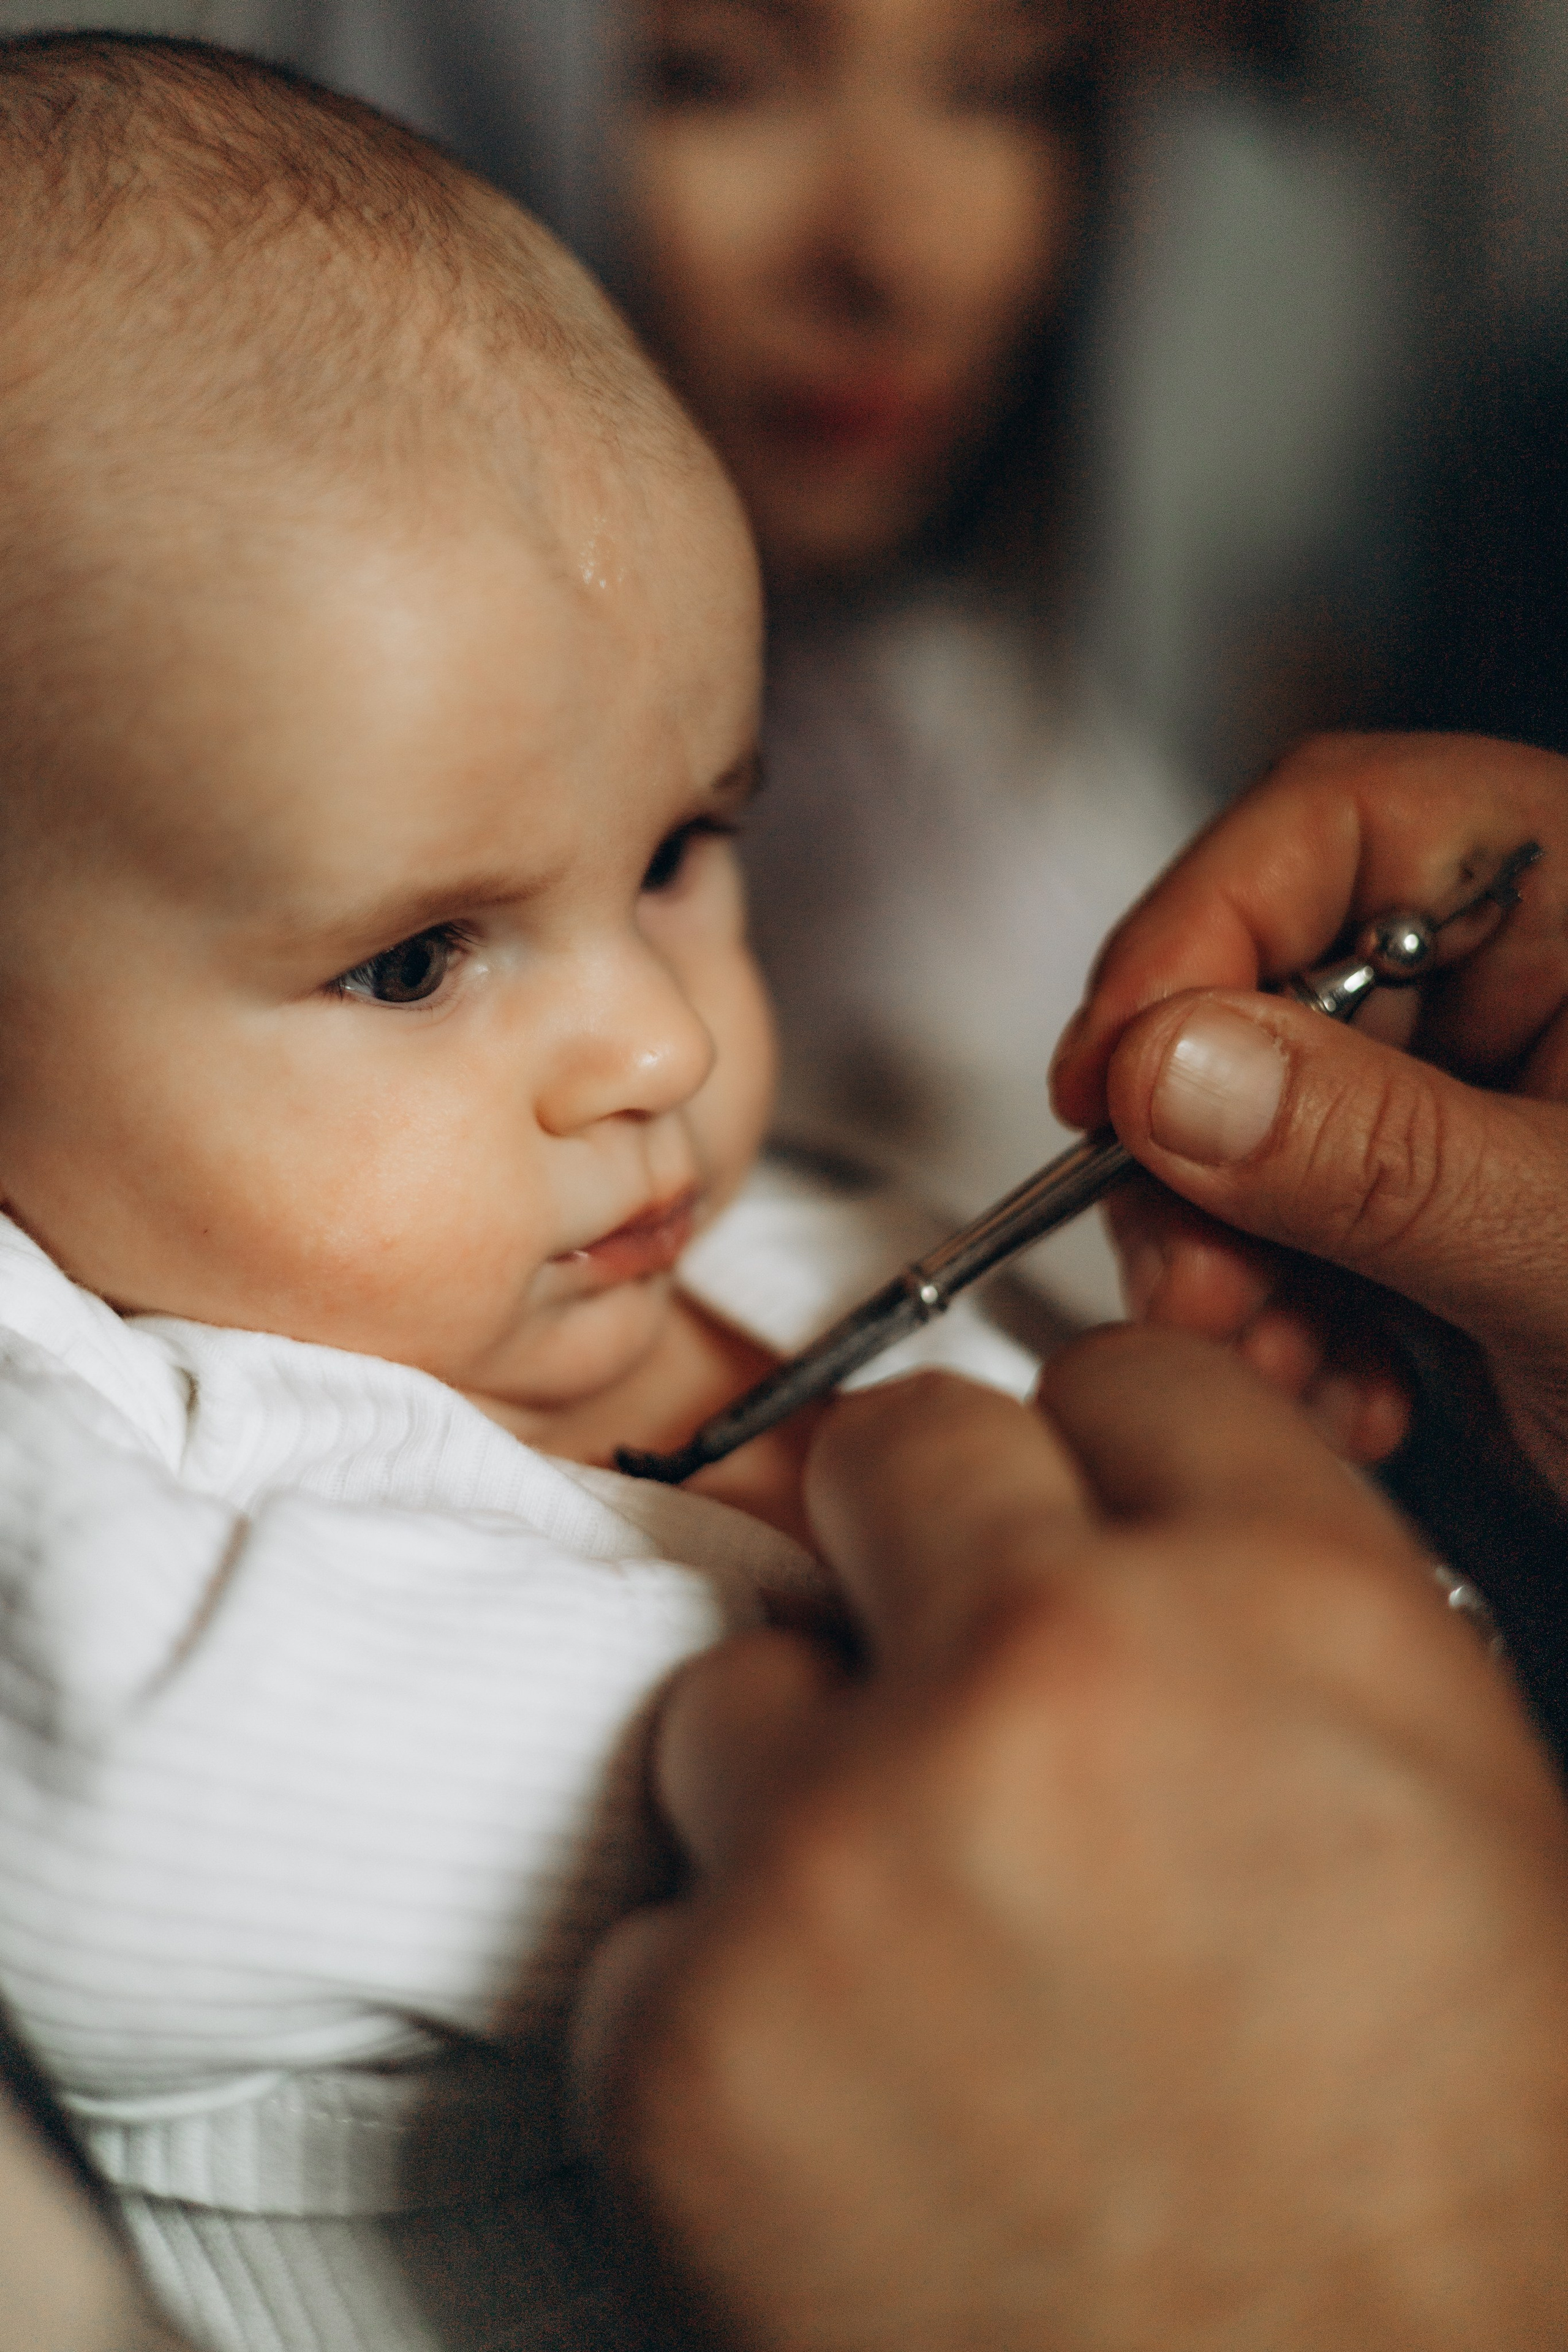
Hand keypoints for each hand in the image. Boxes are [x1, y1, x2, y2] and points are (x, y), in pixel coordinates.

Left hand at [578, 1333, 1567, 2350]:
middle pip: (895, 1454)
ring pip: (738, 1689)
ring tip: (915, 1944)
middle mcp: (1051, 1679)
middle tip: (956, 1685)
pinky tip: (849, 2102)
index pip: (1118, 1380)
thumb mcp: (1462, 1822)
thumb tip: (1136, 1524)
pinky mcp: (687, 2037)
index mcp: (1278, 1608)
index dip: (1095, 1458)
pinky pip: (651, 1924)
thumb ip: (1279, 1615)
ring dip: (806, 1789)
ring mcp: (842, 1849)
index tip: (1063, 1516)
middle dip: (924, 1553)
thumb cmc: (1444, 2194)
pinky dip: (727, 2002)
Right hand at [1050, 733, 1567, 1494]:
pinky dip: (1285, 1317)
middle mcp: (1527, 977)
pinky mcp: (1438, 1210)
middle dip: (1205, 1153)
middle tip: (1193, 1277)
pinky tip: (1344, 1389)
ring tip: (1285, 1363)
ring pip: (1253, 1127)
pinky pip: (1293, 1227)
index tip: (1111, 1071)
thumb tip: (1170, 1069)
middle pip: (1267, 989)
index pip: (1341, 827)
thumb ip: (1377, 1151)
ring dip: (1232, 1262)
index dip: (1197, 933)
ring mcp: (1474, 1100)